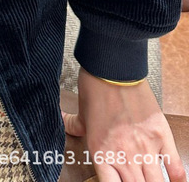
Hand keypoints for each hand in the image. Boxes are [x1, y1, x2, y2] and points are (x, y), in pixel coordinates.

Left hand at [61, 66, 185, 181]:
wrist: (113, 68)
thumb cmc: (95, 89)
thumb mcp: (81, 112)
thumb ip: (73, 124)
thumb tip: (63, 120)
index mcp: (101, 154)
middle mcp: (123, 156)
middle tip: (135, 180)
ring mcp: (145, 148)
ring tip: (151, 180)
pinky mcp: (161, 136)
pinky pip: (175, 168)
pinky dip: (177, 179)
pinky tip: (174, 181)